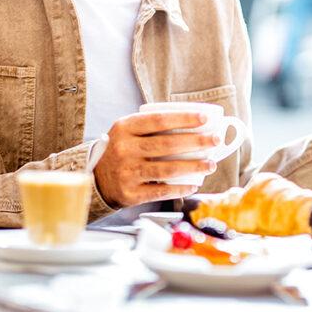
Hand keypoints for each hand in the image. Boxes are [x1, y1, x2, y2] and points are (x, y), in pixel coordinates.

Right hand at [93, 112, 221, 207]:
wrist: (96, 179)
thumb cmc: (120, 150)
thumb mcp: (127, 131)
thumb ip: (152, 126)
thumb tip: (193, 123)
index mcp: (125, 128)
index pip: (159, 120)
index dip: (184, 118)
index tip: (205, 118)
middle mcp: (125, 149)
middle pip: (167, 145)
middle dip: (196, 142)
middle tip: (215, 141)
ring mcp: (127, 172)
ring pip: (168, 169)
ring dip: (194, 167)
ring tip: (211, 164)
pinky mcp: (131, 193)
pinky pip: (161, 191)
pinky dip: (180, 189)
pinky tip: (194, 184)